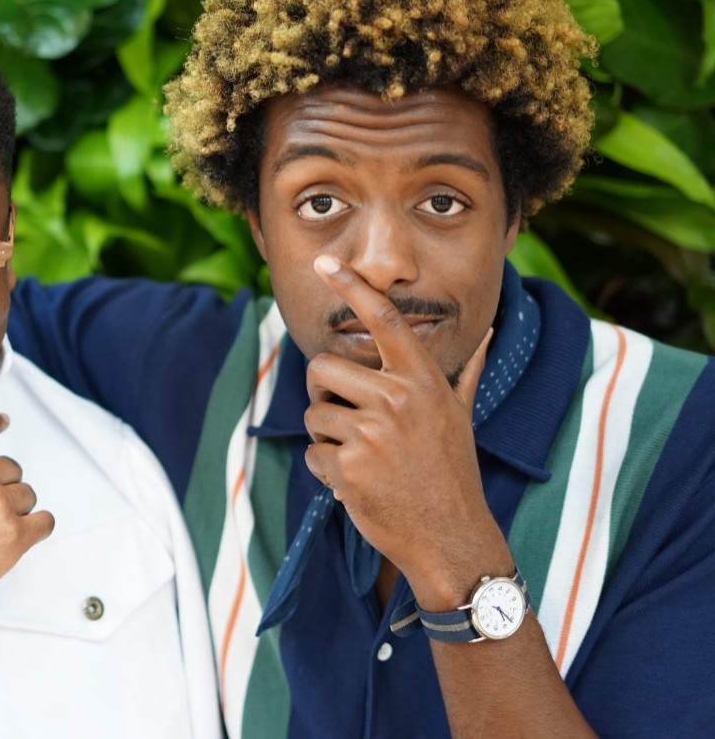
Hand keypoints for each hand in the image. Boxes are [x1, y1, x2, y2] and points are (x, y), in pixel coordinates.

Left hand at [300, 254, 508, 604]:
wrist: (452, 538)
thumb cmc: (452, 473)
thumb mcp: (460, 417)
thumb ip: (464, 373)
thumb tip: (486, 334)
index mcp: (422, 380)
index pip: (383, 319)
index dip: (352, 285)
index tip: (324, 262)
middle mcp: (397, 399)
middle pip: (323, 368)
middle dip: (324, 392)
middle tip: (348, 418)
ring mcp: (371, 433)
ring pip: (314, 413)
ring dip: (328, 439)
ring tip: (364, 459)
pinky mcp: (348, 467)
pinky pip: (312, 453)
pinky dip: (327, 471)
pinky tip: (358, 484)